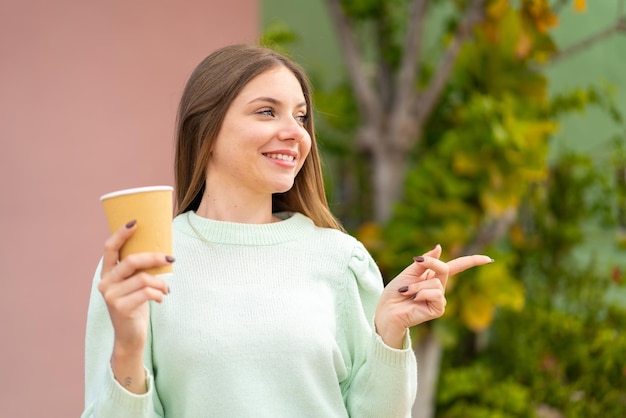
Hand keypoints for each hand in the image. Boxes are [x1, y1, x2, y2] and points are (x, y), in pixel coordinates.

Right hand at [98, 220, 173, 354]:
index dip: (121, 234)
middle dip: (154, 258)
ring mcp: (111, 296)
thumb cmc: (135, 305)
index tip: (135, 222)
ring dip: (161, 282)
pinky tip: (161, 299)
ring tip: (166, 289)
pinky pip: (147, 293)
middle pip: (131, 261)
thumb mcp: (134, 285)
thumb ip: (138, 270)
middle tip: (170, 259)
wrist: (130, 337)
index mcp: (107, 273)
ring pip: (143, 278)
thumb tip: (161, 251)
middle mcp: (105, 283)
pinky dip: (159, 294)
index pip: (109, 248)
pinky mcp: (121, 308)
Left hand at [374, 245, 492, 348]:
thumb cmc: (395, 292)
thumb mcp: (409, 272)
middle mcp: (439, 287)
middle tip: (417, 263)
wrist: (387, 310)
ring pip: (436, 283)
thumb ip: (425, 262)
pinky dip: (422, 294)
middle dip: (430, 264)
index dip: (472, 262)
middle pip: (445, 268)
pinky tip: (414, 300)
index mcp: (433, 276)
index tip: (489, 259)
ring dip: (418, 286)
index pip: (456, 267)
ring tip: (408, 293)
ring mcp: (439, 299)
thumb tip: (439, 247)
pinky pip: (436, 294)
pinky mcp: (438, 309)